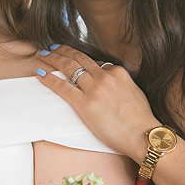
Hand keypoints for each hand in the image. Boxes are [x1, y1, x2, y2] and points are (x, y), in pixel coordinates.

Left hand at [37, 45, 160, 161]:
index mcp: (118, 72)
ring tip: (43, 55)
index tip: (71, 54)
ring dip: (53, 59)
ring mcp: (94, 89)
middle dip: (63, 51)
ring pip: (69, 68)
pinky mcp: (84, 104)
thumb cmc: (140, 120)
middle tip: (52, 48)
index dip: (79, 57)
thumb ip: (119, 83)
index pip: (94, 61)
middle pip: (79, 58)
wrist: (143, 135)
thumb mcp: (133, 92)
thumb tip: (109, 83)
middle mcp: (105, 77)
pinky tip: (41, 73)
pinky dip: (49, 79)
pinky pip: (62, 87)